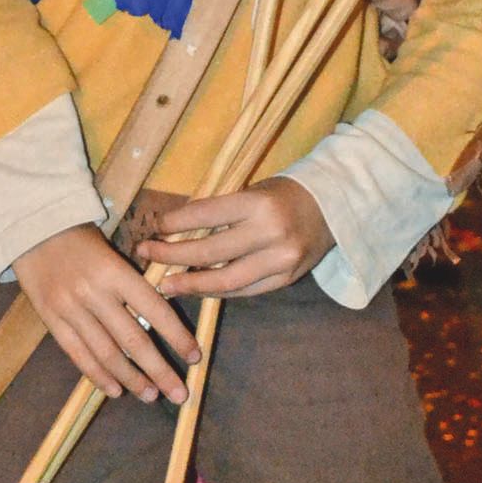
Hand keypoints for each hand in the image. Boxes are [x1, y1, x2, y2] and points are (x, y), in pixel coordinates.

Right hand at [13, 223, 197, 404]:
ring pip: (106, 353)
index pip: (155, 310)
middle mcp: (94, 293)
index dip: (177, 336)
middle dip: (159, 370)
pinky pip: (78, 354)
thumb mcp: (113, 251)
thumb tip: (160, 323)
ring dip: (131, 379)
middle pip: (133, 339)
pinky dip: (98, 375)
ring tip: (150, 395)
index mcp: (116, 272)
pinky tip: (115, 389)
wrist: (32, 229)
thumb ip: (133, 284)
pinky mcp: (51, 319)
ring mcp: (70, 309)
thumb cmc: (81, 238)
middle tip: (178, 394)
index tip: (194, 357)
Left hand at [136, 178, 332, 300]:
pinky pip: (245, 291)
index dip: (175, 224)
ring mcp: (281, 260)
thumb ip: (220, 212)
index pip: (205, 215)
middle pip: (210, 252)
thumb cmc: (283, 194)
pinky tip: (198, 288)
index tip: (154, 227)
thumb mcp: (252, 191)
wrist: (335, 207)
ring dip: (191, 284)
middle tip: (147, 254)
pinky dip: (219, 291)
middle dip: (172, 255)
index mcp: (257, 203)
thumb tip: (175, 231)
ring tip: (165, 284)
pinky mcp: (287, 279)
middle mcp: (270, 233)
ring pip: (226, 281)